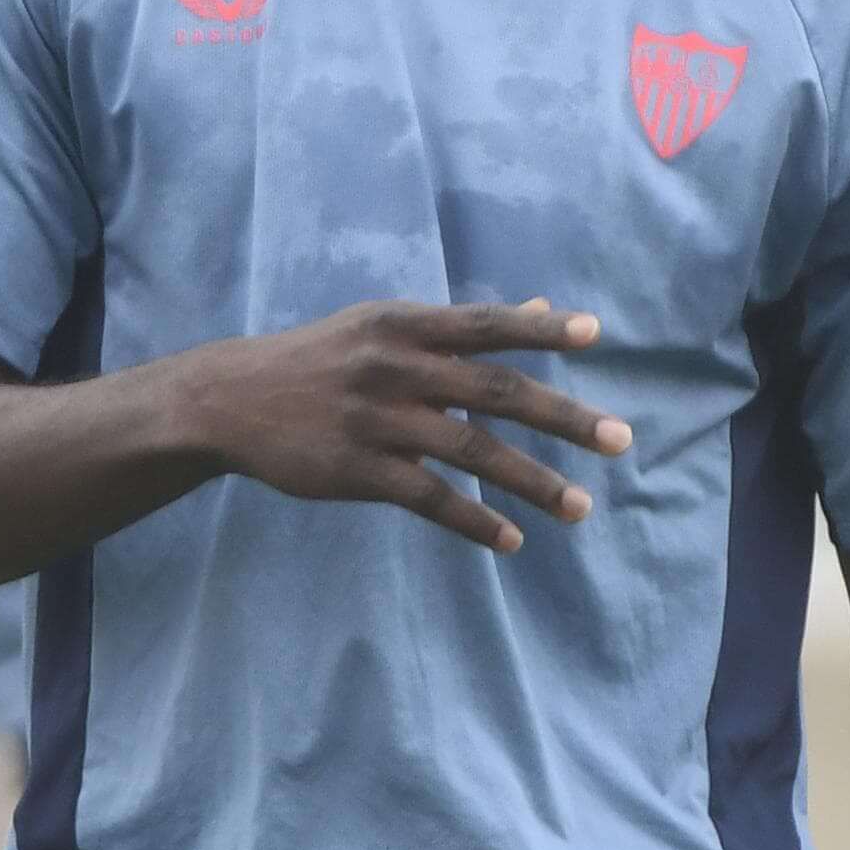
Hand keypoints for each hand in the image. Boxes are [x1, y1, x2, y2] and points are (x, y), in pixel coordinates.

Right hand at [170, 297, 631, 553]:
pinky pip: (430, 498)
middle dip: (562, 417)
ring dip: (532, 481)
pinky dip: (475, 520)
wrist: (230, 400)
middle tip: (619, 440)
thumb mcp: (382, 328)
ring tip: (580, 508)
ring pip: (470, 452)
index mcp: (402, 326)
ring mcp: (376, 420)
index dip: (540, 329)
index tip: (595, 335)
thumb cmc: (321, 360)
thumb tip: (544, 309)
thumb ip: (461, 328)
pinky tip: (512, 540)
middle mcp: (394, 367)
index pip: (484, 325)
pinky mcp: (357, 470)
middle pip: (494, 391)